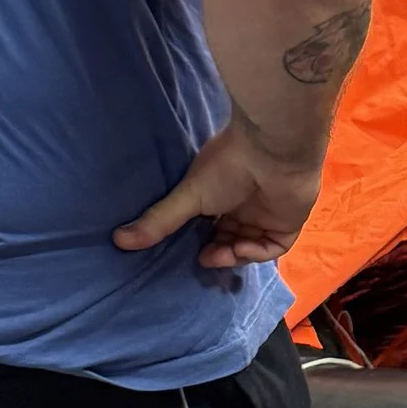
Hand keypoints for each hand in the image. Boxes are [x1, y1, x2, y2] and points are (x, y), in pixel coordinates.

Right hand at [113, 121, 323, 269]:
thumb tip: (117, 240)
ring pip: (251, 246)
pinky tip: (240, 248)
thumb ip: (159, 220)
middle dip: (217, 253)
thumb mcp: (188, 196)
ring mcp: (268, 214)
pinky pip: (274, 247)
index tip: (186, 251)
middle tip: (202, 258)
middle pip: (231, 239)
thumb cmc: (228, 167)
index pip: (211, 225)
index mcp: (223, 194)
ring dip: (233, 255)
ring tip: (216, 255)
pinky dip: (256, 253)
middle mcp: (246, 205)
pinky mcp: (289, 222)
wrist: (271, 150)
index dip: (201, 241)